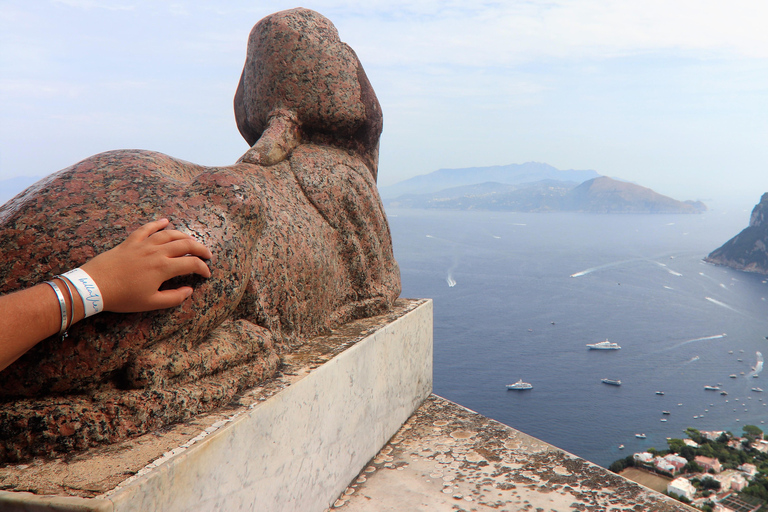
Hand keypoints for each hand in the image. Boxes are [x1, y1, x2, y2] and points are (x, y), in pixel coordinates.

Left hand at [80, 218, 212, 311]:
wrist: (95, 285)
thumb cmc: (123, 296)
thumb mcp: (151, 302)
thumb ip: (173, 297)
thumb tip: (189, 290)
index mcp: (164, 267)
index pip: (192, 264)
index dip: (203, 268)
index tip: (207, 274)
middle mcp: (157, 252)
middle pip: (185, 244)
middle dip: (200, 249)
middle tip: (207, 254)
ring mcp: (144, 244)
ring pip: (169, 234)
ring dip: (184, 236)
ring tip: (191, 241)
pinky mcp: (131, 241)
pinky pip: (147, 228)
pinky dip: (157, 223)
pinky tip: (165, 221)